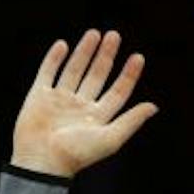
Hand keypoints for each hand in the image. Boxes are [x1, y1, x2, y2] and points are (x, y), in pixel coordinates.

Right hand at [9, 29, 156, 177]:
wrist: (42, 160)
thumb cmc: (77, 154)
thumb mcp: (111, 138)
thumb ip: (131, 121)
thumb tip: (154, 106)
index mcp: (99, 117)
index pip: (118, 91)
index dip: (128, 75)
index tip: (138, 57)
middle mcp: (81, 107)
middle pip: (97, 76)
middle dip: (106, 56)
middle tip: (114, 35)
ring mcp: (60, 100)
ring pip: (74, 70)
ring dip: (84, 52)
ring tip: (95, 33)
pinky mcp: (39, 96)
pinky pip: (48, 73)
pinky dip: (54, 59)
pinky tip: (64, 45)